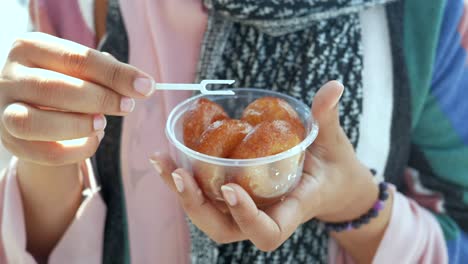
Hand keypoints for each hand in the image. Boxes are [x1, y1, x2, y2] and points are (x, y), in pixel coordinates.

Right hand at [0, 32, 154, 258]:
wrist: (37, 108)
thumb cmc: (67, 83)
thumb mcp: (82, 70)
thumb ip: (107, 73)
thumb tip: (141, 85)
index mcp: (30, 48)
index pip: (77, 58)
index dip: (115, 74)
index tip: (146, 87)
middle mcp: (10, 77)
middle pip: (55, 89)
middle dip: (100, 99)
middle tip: (127, 106)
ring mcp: (4, 111)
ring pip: (34, 122)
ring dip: (78, 125)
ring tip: (103, 123)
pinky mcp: (11, 142)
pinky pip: (42, 152)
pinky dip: (75, 151)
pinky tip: (93, 141)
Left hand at [151, 81, 382, 252]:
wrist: (329, 186)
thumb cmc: (333, 169)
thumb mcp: (333, 144)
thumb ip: (328, 118)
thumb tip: (334, 86)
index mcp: (292, 209)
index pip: (267, 231)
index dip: (245, 217)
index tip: (230, 188)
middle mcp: (264, 215)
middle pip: (224, 229)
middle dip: (197, 207)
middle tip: (180, 175)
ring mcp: (246, 210)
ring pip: (208, 215)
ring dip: (182, 193)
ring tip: (162, 162)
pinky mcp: (234, 199)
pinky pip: (205, 197)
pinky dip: (182, 181)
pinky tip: (165, 157)